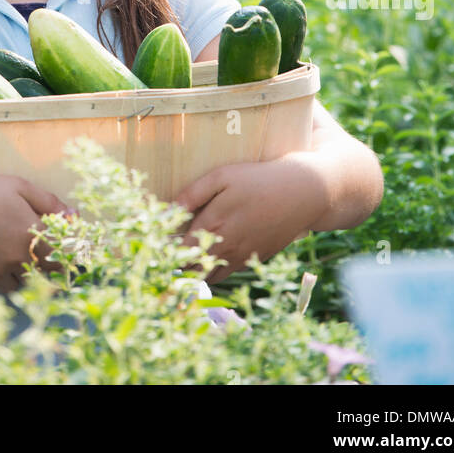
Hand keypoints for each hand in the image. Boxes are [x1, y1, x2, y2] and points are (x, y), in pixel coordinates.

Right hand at [0, 170, 71, 292]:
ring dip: (23, 273)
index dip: (67, 253)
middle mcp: (16, 260)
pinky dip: (0, 277)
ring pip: (20, 284)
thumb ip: (49, 202)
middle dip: (46, 265)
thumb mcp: (18, 187)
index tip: (66, 248)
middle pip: (43, 274)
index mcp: (30, 236)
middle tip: (41, 250)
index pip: (61, 256)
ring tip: (15, 253)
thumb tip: (74, 215)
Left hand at [173, 153, 327, 283]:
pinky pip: (224, 275)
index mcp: (214, 225)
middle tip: (159, 250)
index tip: (148, 243)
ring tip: (180, 255)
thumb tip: (165, 212)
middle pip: (189, 268)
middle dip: (172, 263)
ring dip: (191, 270)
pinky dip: (211, 271)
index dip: (160, 251)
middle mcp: (226, 248)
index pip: (176, 251)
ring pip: (206, 276)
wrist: (305, 193)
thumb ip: (193, 194)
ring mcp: (241, 258)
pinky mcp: (253, 260)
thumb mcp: (223, 176)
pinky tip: (205, 256)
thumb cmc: (260, 178)